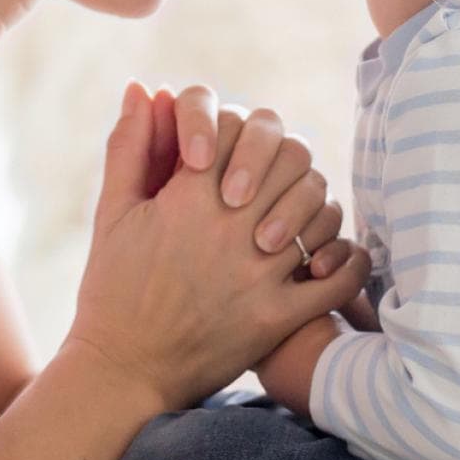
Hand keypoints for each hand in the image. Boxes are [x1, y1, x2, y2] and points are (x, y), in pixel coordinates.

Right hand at [66, 83, 370, 413]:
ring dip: (316, 206)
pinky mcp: (279, 317)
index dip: (240, 132)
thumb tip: (144, 87)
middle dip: (285, 162)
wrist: (123, 372)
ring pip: (321, 212)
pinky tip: (332, 257)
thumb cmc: (112, 290)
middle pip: (292, 161)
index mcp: (187, 199)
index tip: (229, 153)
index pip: (239, 129)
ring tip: (300, 216)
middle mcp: (229, 231)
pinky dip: (347, 261)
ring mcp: (259, 275)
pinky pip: (339, 278)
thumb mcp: (112, 213)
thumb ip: (130, 145)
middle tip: (274, 178)